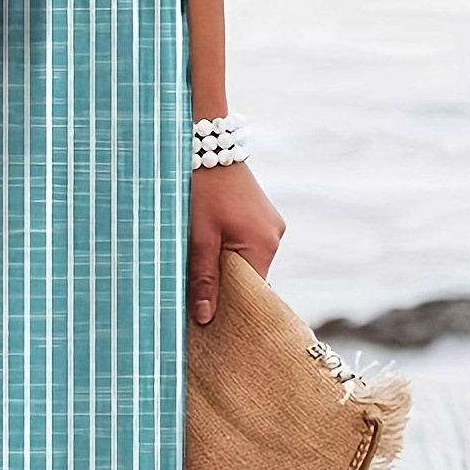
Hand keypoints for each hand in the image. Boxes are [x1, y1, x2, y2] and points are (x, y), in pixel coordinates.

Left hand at [188, 161, 284, 325]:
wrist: (207, 145)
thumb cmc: (202, 190)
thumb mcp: (198, 238)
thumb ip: (204, 278)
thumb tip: (206, 318)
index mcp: (263, 244)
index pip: (252, 292)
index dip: (231, 308)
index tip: (210, 324)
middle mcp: (273, 236)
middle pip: (250, 278)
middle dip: (225, 290)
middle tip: (196, 304)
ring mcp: (269, 225)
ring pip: (245, 262)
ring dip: (223, 269)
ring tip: (197, 273)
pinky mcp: (259, 217)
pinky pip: (245, 246)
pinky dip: (227, 253)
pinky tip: (206, 252)